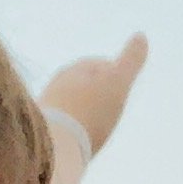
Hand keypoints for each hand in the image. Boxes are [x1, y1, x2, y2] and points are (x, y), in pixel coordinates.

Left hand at [40, 35, 149, 156]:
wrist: (54, 148)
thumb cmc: (90, 112)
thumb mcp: (117, 83)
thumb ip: (130, 61)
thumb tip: (141, 35)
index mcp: (75, 69)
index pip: (99, 65)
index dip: (114, 75)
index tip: (123, 88)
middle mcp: (56, 84)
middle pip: (82, 85)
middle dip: (96, 94)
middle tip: (111, 110)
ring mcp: (46, 107)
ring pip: (70, 105)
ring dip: (83, 113)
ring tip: (96, 129)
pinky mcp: (41, 131)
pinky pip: (62, 126)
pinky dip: (72, 129)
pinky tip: (79, 141)